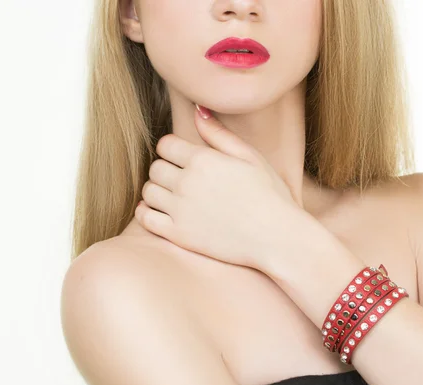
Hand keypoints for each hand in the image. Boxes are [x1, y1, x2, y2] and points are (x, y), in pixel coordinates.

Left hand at [135, 104, 300, 269]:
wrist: (277, 236)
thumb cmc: (270, 194)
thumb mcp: (251, 157)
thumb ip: (220, 134)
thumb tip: (197, 109)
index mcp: (203, 160)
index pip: (165, 145)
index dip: (173, 149)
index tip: (184, 158)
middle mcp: (187, 183)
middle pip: (155, 168)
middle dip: (165, 170)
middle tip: (180, 178)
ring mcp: (181, 209)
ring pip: (148, 192)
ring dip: (157, 191)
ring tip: (174, 196)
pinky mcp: (178, 234)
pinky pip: (145, 219)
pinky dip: (146, 213)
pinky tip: (160, 212)